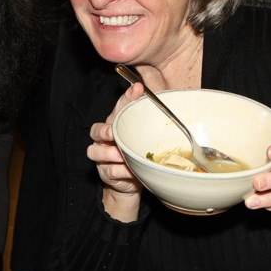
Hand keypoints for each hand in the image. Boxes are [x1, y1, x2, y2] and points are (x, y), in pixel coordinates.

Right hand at [88, 83, 145, 221]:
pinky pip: (110, 170)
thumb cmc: (138, 154)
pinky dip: (120, 171)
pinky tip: (129, 171)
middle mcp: (105, 139)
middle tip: (112, 132)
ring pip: (95, 151)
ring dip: (109, 153)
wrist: (131, 181)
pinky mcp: (105, 173)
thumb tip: (174, 107)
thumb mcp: (147, 137)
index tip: (138, 88)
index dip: (127, 97)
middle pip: (96, 130)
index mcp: (116, 125)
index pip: (119, 107)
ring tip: (121, 155)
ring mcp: (102, 156)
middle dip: (104, 130)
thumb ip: (155, 122)